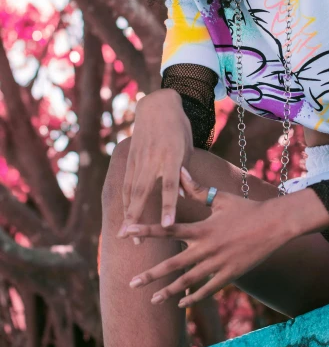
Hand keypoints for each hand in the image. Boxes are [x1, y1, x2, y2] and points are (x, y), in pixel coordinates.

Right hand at [117, 89, 192, 239]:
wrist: (157, 105)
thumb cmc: (179, 129)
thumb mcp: (187, 148)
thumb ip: (184, 174)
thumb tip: (183, 198)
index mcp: (172, 156)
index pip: (170, 185)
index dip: (169, 206)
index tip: (167, 225)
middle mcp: (153, 158)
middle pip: (143, 192)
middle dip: (138, 218)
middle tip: (136, 241)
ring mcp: (139, 159)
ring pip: (131, 190)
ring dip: (128, 214)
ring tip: (124, 235)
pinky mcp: (130, 159)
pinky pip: (127, 183)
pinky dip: (126, 201)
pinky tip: (124, 216)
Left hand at [125, 167, 291, 307]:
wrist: (275, 225)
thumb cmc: (246, 208)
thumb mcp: (221, 198)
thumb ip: (197, 190)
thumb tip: (180, 171)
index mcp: (202, 228)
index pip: (169, 230)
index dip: (147, 230)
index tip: (127, 232)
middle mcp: (207, 248)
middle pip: (173, 264)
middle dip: (151, 275)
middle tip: (131, 283)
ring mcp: (219, 263)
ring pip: (188, 281)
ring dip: (169, 291)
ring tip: (153, 300)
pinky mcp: (230, 274)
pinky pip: (208, 289)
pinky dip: (194, 297)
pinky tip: (182, 303)